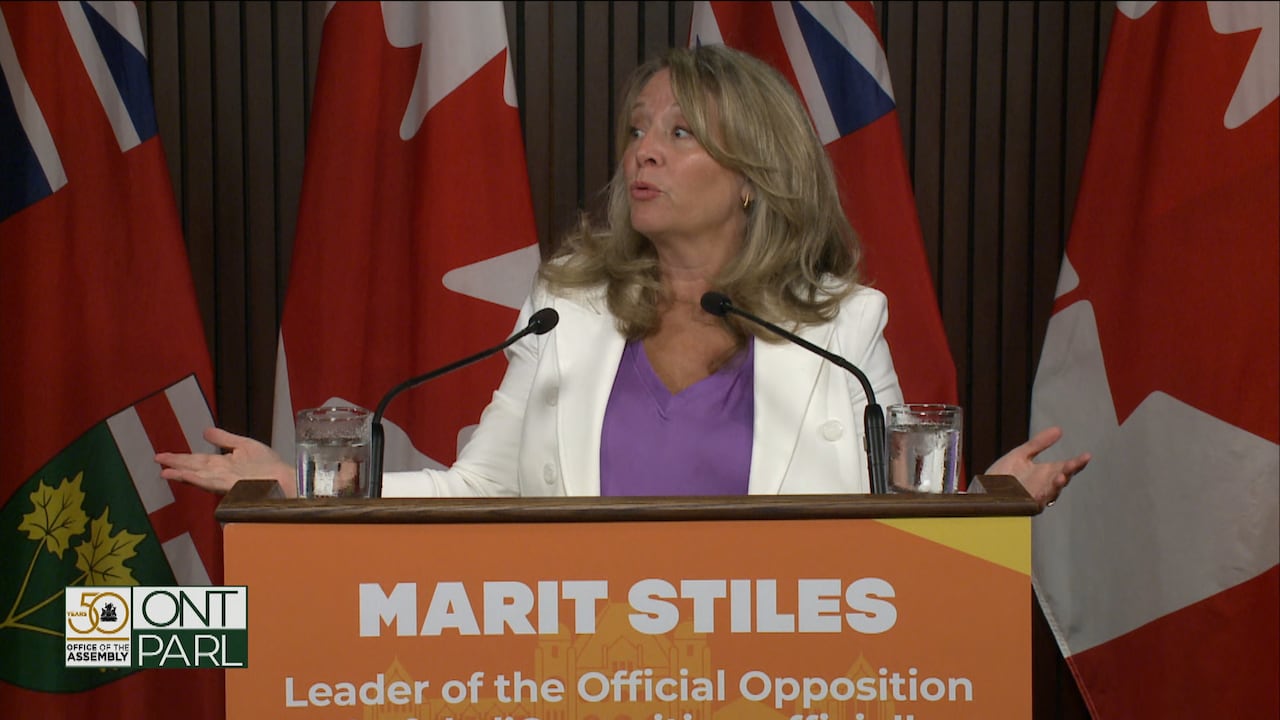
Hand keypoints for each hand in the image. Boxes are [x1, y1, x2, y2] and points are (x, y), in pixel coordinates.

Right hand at [155, 427, 295, 495]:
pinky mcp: (233, 485)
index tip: (162, 457)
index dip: (180, 459)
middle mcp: (221, 474)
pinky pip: (213, 482)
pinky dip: (198, 479)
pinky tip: (187, 476)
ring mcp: (226, 480)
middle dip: (176, 464)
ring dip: (182, 473)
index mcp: (223, 465)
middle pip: (194, 468)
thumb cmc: (269, 466)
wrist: (286, 478)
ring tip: (165, 470)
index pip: (197, 461)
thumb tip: (205, 431)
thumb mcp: (244, 445)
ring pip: (199, 476)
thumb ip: (224, 439)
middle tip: (157, 460)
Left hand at [986, 426, 1090, 509]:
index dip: (1078, 463)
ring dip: (1058, 484)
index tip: (1087, 456)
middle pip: (1063, 478)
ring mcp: (1037, 496)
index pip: (1066, 467)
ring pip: (1053, 491)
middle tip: (1075, 463)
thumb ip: (1039, 443)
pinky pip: (1037, 502)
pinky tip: (1045, 490)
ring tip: (1062, 476)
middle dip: (1070, 471)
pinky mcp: (1026, 505)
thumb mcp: (1021, 454)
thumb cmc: (1003, 474)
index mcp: (1046, 473)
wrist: (984, 491)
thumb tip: (1059, 430)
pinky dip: (1042, 497)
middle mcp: (1045, 485)